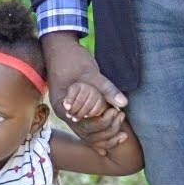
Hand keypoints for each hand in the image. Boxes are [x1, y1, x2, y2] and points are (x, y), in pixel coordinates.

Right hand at [44, 33, 128, 155]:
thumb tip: (123, 103)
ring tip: (121, 126)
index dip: (102, 123)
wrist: (60, 49)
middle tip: (120, 116)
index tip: (115, 112)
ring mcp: (70, 113)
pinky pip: (89, 128)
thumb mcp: (90, 72)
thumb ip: (106, 88)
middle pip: (87, 134)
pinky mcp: (77, 110)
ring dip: (106, 135)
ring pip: (88, 135)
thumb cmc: (72, 59)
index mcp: (64, 106)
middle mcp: (66, 114)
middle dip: (106, 130)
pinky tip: (117, 135)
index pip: (84, 126)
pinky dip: (102, 132)